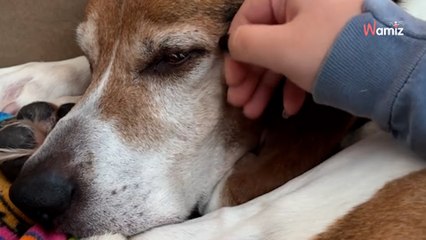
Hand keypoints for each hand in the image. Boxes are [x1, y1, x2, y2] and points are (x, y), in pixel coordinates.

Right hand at [225, 0, 362, 118]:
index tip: (231, 82)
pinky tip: (288, 109)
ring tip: (254, 112)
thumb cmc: (328, 51)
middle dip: (250, 76)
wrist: (389, 72)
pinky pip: (303, 63)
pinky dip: (292, 86)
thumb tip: (232, 46)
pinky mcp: (330, 48)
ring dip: (266, 86)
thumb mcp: (280, 47)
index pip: (247, 19)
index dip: (235, 54)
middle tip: (239, 103)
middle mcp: (303, 6)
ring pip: (282, 56)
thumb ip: (246, 44)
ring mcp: (318, 27)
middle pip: (264, 41)